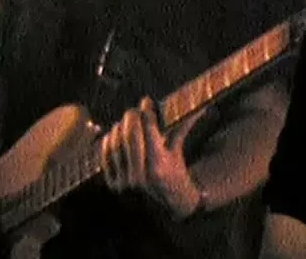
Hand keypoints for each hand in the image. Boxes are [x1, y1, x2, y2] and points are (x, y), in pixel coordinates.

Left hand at [100, 96, 205, 219]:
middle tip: (134, 110)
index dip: (146, 113)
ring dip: (119, 129)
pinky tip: (113, 134)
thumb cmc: (175, 174)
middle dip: (131, 118)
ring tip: (125, 122)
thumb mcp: (178, 152)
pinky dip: (108, 142)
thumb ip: (183, 128)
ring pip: (116, 145)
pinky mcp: (114, 185)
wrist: (167, 204)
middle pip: (130, 135)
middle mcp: (140, 175)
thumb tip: (198, 106)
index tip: (146, 101)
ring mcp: (125, 182)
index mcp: (158, 166)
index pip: (148, 131)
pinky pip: (106, 157)